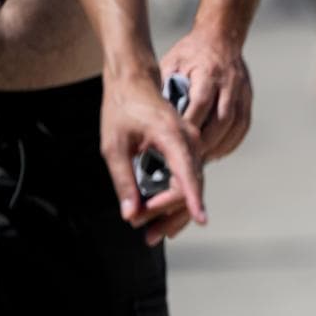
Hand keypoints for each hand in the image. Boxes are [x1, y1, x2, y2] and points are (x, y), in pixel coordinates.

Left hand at [100, 67, 205, 241]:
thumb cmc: (122, 108)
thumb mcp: (114, 147)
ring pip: (192, 186)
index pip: (188, 174)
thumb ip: (123, 181)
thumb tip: (130, 213)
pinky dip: (176, 198)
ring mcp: (193, 145)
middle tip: (145, 234)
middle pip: (191, 187)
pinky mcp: (188, 150)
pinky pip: (188, 178)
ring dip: (173, 211)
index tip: (201, 219)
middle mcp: (191, 141)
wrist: (134, 81)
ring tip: (152, 232)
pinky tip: (162, 215)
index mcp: (173, 137)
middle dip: (169, 214)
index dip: (194, 200)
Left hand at [159, 29, 251, 161]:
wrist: (221, 38)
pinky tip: (218, 151)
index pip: (201, 103)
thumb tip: (157, 117)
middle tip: (190, 158)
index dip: (191, 125)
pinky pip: (244, 126)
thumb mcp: (171, 62)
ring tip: (204, 159)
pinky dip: (232, 142)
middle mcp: (229, 82)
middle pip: (222, 119)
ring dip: (221, 145)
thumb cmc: (191, 52)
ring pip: (236, 125)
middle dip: (206, 142)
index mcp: (208, 71)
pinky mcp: (248, 98)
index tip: (177, 142)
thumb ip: (166, 87)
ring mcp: (242, 91)